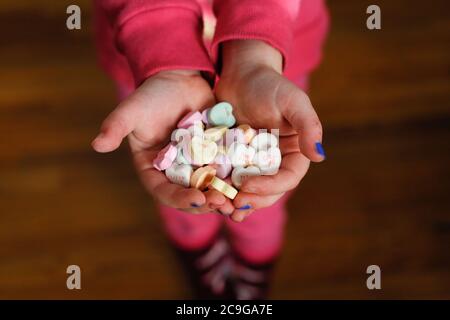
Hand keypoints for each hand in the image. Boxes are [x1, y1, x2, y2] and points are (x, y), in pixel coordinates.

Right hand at [92, 70, 234, 213]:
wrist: (179, 79)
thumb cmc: (152, 95)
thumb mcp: (133, 109)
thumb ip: (116, 126)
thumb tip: (96, 145)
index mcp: (152, 168)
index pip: (163, 190)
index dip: (179, 198)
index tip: (197, 200)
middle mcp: (174, 172)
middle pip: (189, 194)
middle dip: (205, 202)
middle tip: (222, 204)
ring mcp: (195, 165)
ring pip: (209, 187)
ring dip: (222, 196)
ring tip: (236, 200)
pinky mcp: (214, 156)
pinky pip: (224, 172)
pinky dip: (234, 179)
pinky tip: (247, 182)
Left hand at [215, 41, 324, 221]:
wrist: (242, 75)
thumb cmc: (270, 85)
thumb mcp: (292, 101)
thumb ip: (308, 125)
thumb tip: (319, 156)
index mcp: (294, 152)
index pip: (288, 177)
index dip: (271, 187)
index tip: (248, 186)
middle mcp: (276, 161)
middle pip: (269, 190)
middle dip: (253, 200)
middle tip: (235, 205)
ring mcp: (254, 162)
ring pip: (249, 189)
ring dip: (237, 201)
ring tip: (223, 208)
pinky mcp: (234, 159)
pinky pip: (230, 178)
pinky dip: (223, 188)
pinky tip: (211, 194)